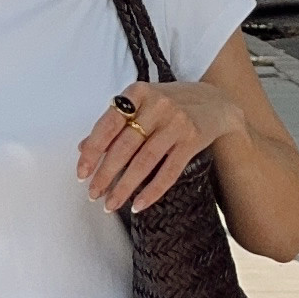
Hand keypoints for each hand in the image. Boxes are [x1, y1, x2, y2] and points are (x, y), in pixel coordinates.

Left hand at [76, 77, 231, 216]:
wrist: (216, 102)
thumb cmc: (171, 103)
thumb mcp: (142, 103)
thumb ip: (114, 122)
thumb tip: (83, 148)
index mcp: (138, 92)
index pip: (108, 124)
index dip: (93, 151)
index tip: (82, 173)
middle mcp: (158, 105)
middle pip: (125, 146)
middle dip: (105, 174)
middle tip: (93, 194)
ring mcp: (177, 123)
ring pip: (144, 162)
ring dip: (125, 187)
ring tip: (110, 203)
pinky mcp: (192, 141)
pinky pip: (168, 172)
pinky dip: (152, 191)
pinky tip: (138, 205)